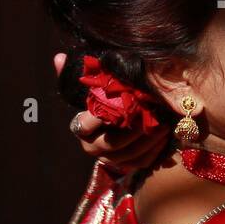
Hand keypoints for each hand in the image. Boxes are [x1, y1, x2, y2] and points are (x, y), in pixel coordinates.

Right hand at [55, 52, 169, 173]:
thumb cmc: (100, 102)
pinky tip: (165, 137)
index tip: (123, 103)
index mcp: (81, 129)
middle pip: (113, 142)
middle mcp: (92, 148)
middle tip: (153, 114)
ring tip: (164, 124)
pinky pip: (141, 162)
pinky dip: (154, 151)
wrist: (111, 127)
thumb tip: (59, 57)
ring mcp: (109, 159)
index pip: (86, 125)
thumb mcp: (88, 88)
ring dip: (149, 140)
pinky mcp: (125, 166)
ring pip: (130, 154)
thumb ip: (73, 75)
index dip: (102, 116)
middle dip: (134, 129)